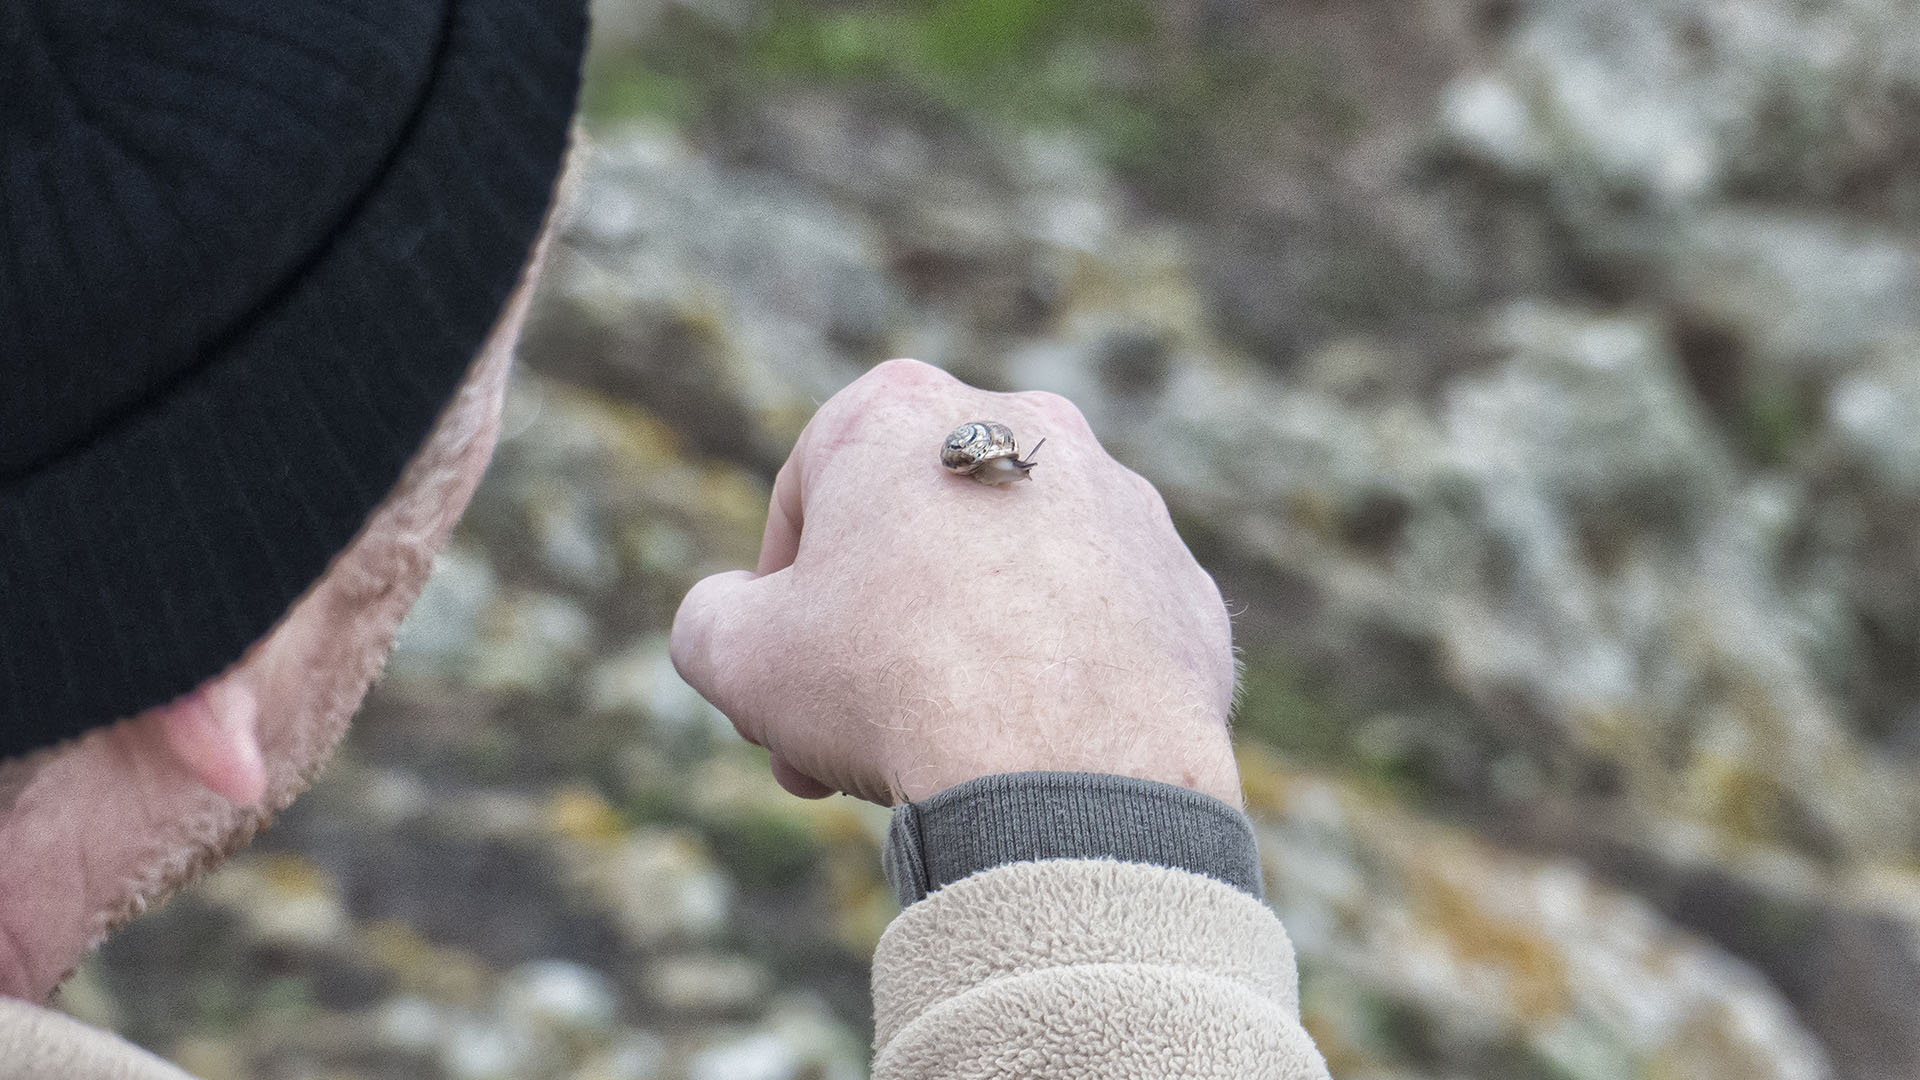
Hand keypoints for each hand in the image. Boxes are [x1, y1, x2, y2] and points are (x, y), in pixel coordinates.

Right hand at [671, 360, 1241, 806]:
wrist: (1068, 769)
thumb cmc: (888, 686)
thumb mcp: (736, 655)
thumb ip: (713, 616)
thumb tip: (732, 616)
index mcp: (903, 412)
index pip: (810, 494)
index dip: (778, 597)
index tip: (780, 677)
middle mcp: (1024, 426)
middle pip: (918, 538)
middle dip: (869, 638)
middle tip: (838, 740)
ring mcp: (1120, 503)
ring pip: (1013, 580)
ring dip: (966, 653)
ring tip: (937, 753)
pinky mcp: (1183, 584)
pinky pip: (1097, 630)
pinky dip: (1059, 679)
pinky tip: (1029, 752)